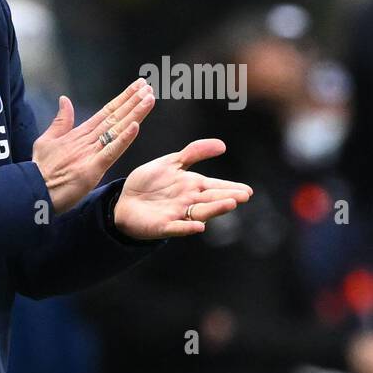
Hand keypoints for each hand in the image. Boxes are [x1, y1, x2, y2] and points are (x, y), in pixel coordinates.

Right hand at [33, 78, 153, 213]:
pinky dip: (123, 139)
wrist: (32, 190)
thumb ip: (60, 121)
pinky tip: (135, 126)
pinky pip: (111, 152)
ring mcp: (90, 153)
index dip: (122, 99)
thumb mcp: (47, 140)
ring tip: (148, 99)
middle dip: (133, 101)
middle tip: (148, 87)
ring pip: (117, 130)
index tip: (136, 88)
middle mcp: (87, 139)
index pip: (105, 112)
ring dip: (134, 114)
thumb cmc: (40, 170)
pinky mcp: (92, 169)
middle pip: (114, 117)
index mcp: (79, 134)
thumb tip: (65, 100)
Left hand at [112, 138, 252, 239]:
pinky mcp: (163, 226)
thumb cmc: (150, 183)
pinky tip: (199, 226)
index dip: (231, 188)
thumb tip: (222, 144)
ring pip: (200, 212)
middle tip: (244, 196)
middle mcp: (189, 201)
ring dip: (215, 209)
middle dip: (227, 197)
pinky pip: (177, 227)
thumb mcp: (172, 162)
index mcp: (193, 186)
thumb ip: (194, 153)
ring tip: (230, 204)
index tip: (248, 190)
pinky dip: (188, 227)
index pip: (216, 186)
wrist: (124, 200)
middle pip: (211, 199)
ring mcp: (177, 214)